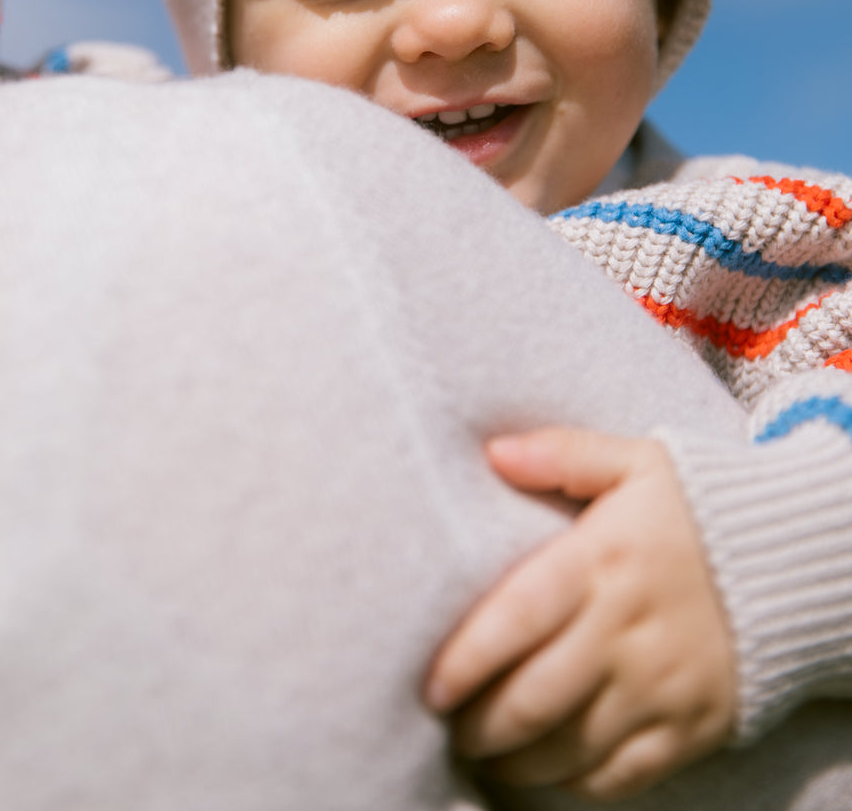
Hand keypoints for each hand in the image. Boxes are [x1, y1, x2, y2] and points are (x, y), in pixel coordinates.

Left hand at [425, 429, 735, 800]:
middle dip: (480, 723)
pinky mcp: (693, 726)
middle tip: (448, 724)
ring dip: (517, 758)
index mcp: (604, 561)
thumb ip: (561, 454)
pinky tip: (545, 771)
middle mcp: (629, 630)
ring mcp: (663, 685)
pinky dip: (576, 782)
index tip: (431, 685)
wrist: (796, 559)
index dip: (467, 659)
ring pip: (571, 745)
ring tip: (483, 750)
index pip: (518, 617)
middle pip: (535, 696)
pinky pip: (624, 774)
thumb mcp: (635, 462)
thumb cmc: (698, 507)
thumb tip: (494, 450)